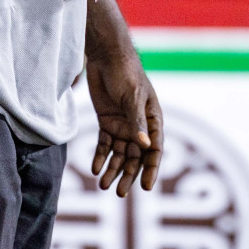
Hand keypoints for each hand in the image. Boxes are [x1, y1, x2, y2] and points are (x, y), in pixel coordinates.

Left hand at [87, 49, 163, 197]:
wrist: (105, 55)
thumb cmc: (126, 73)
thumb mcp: (132, 97)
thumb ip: (137, 122)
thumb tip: (144, 147)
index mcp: (153, 119)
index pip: (154, 149)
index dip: (151, 169)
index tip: (146, 187)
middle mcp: (139, 126)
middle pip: (135, 156)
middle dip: (128, 175)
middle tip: (120, 194)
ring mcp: (122, 125)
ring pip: (119, 154)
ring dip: (112, 169)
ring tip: (103, 185)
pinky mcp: (107, 122)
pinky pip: (104, 144)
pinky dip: (100, 156)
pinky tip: (94, 168)